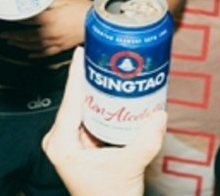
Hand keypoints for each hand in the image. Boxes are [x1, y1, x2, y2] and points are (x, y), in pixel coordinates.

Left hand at [0, 0, 90, 57]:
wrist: (98, 22)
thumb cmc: (83, 9)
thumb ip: (47, 2)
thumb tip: (34, 2)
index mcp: (49, 19)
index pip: (27, 20)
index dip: (16, 19)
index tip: (8, 17)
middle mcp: (49, 32)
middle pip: (26, 35)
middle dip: (13, 35)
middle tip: (2, 35)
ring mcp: (55, 41)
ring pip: (33, 46)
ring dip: (20, 45)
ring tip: (11, 43)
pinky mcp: (61, 47)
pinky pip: (45, 54)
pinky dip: (35, 55)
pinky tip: (29, 55)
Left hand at [42, 48, 164, 195]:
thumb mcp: (129, 167)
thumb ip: (145, 141)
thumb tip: (159, 115)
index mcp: (61, 143)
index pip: (70, 100)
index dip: (76, 74)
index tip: (82, 51)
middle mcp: (60, 140)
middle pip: (76, 100)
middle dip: (91, 78)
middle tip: (106, 56)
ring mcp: (69, 142)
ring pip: (83, 107)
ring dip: (98, 90)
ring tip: (112, 68)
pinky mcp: (80, 145)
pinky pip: (90, 117)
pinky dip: (102, 105)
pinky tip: (115, 92)